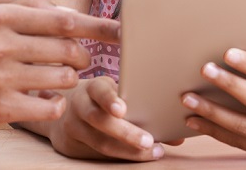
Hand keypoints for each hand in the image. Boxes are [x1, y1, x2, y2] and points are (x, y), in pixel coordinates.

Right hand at [0, 0, 119, 129]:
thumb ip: (30, 9)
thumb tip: (73, 14)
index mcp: (0, 16)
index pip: (64, 20)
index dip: (98, 27)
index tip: (120, 31)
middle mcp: (1, 44)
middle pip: (69, 50)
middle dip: (81, 57)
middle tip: (77, 60)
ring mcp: (0, 78)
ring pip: (63, 79)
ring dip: (68, 81)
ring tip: (56, 78)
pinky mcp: (1, 108)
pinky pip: (49, 107)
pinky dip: (54, 104)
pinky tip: (44, 100)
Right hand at [47, 76, 169, 160]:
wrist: (65, 113)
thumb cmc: (102, 101)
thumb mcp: (116, 96)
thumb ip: (143, 107)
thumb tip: (179, 133)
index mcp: (92, 87)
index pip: (99, 91)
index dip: (109, 100)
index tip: (122, 109)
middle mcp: (79, 105)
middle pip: (100, 120)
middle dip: (126, 132)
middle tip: (149, 141)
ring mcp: (74, 126)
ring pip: (100, 142)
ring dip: (128, 150)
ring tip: (154, 151)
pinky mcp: (73, 145)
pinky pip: (98, 154)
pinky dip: (122, 156)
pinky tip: (140, 157)